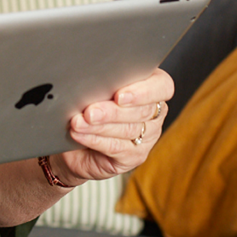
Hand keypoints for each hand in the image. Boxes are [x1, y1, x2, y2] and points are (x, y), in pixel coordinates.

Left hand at [56, 68, 173, 184]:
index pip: (162, 87)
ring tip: (77, 122)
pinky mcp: (135, 156)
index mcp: (151, 88)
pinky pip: (116, 147)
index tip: (119, 96)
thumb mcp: (96, 89)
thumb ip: (102, 83)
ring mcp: (148, 137)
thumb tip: (88, 80)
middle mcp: (154, 113)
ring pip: (128, 130)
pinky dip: (94, 139)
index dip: (144, 92)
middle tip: (89, 112)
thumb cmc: (86, 107)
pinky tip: (79, 134)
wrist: (74, 141)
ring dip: (99, 126)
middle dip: (112, 111)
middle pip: (142, 111)